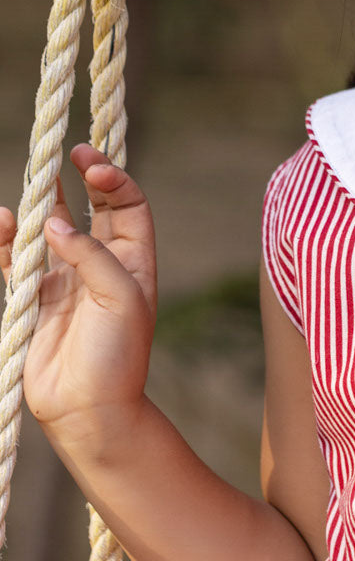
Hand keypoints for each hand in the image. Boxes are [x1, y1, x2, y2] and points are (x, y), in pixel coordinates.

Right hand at [0, 146, 156, 446]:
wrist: (87, 409)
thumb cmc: (116, 356)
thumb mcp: (119, 298)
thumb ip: (88, 255)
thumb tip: (53, 221)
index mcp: (135, 262)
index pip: (128, 206)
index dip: (113, 179)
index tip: (91, 164)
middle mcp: (103, 265)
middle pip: (93, 207)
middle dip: (81, 177)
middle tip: (67, 151)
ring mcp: (67, 280)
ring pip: (50, 228)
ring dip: (40, 204)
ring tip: (31, 181)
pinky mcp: (35, 299)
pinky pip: (17, 259)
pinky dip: (7, 239)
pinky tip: (2, 222)